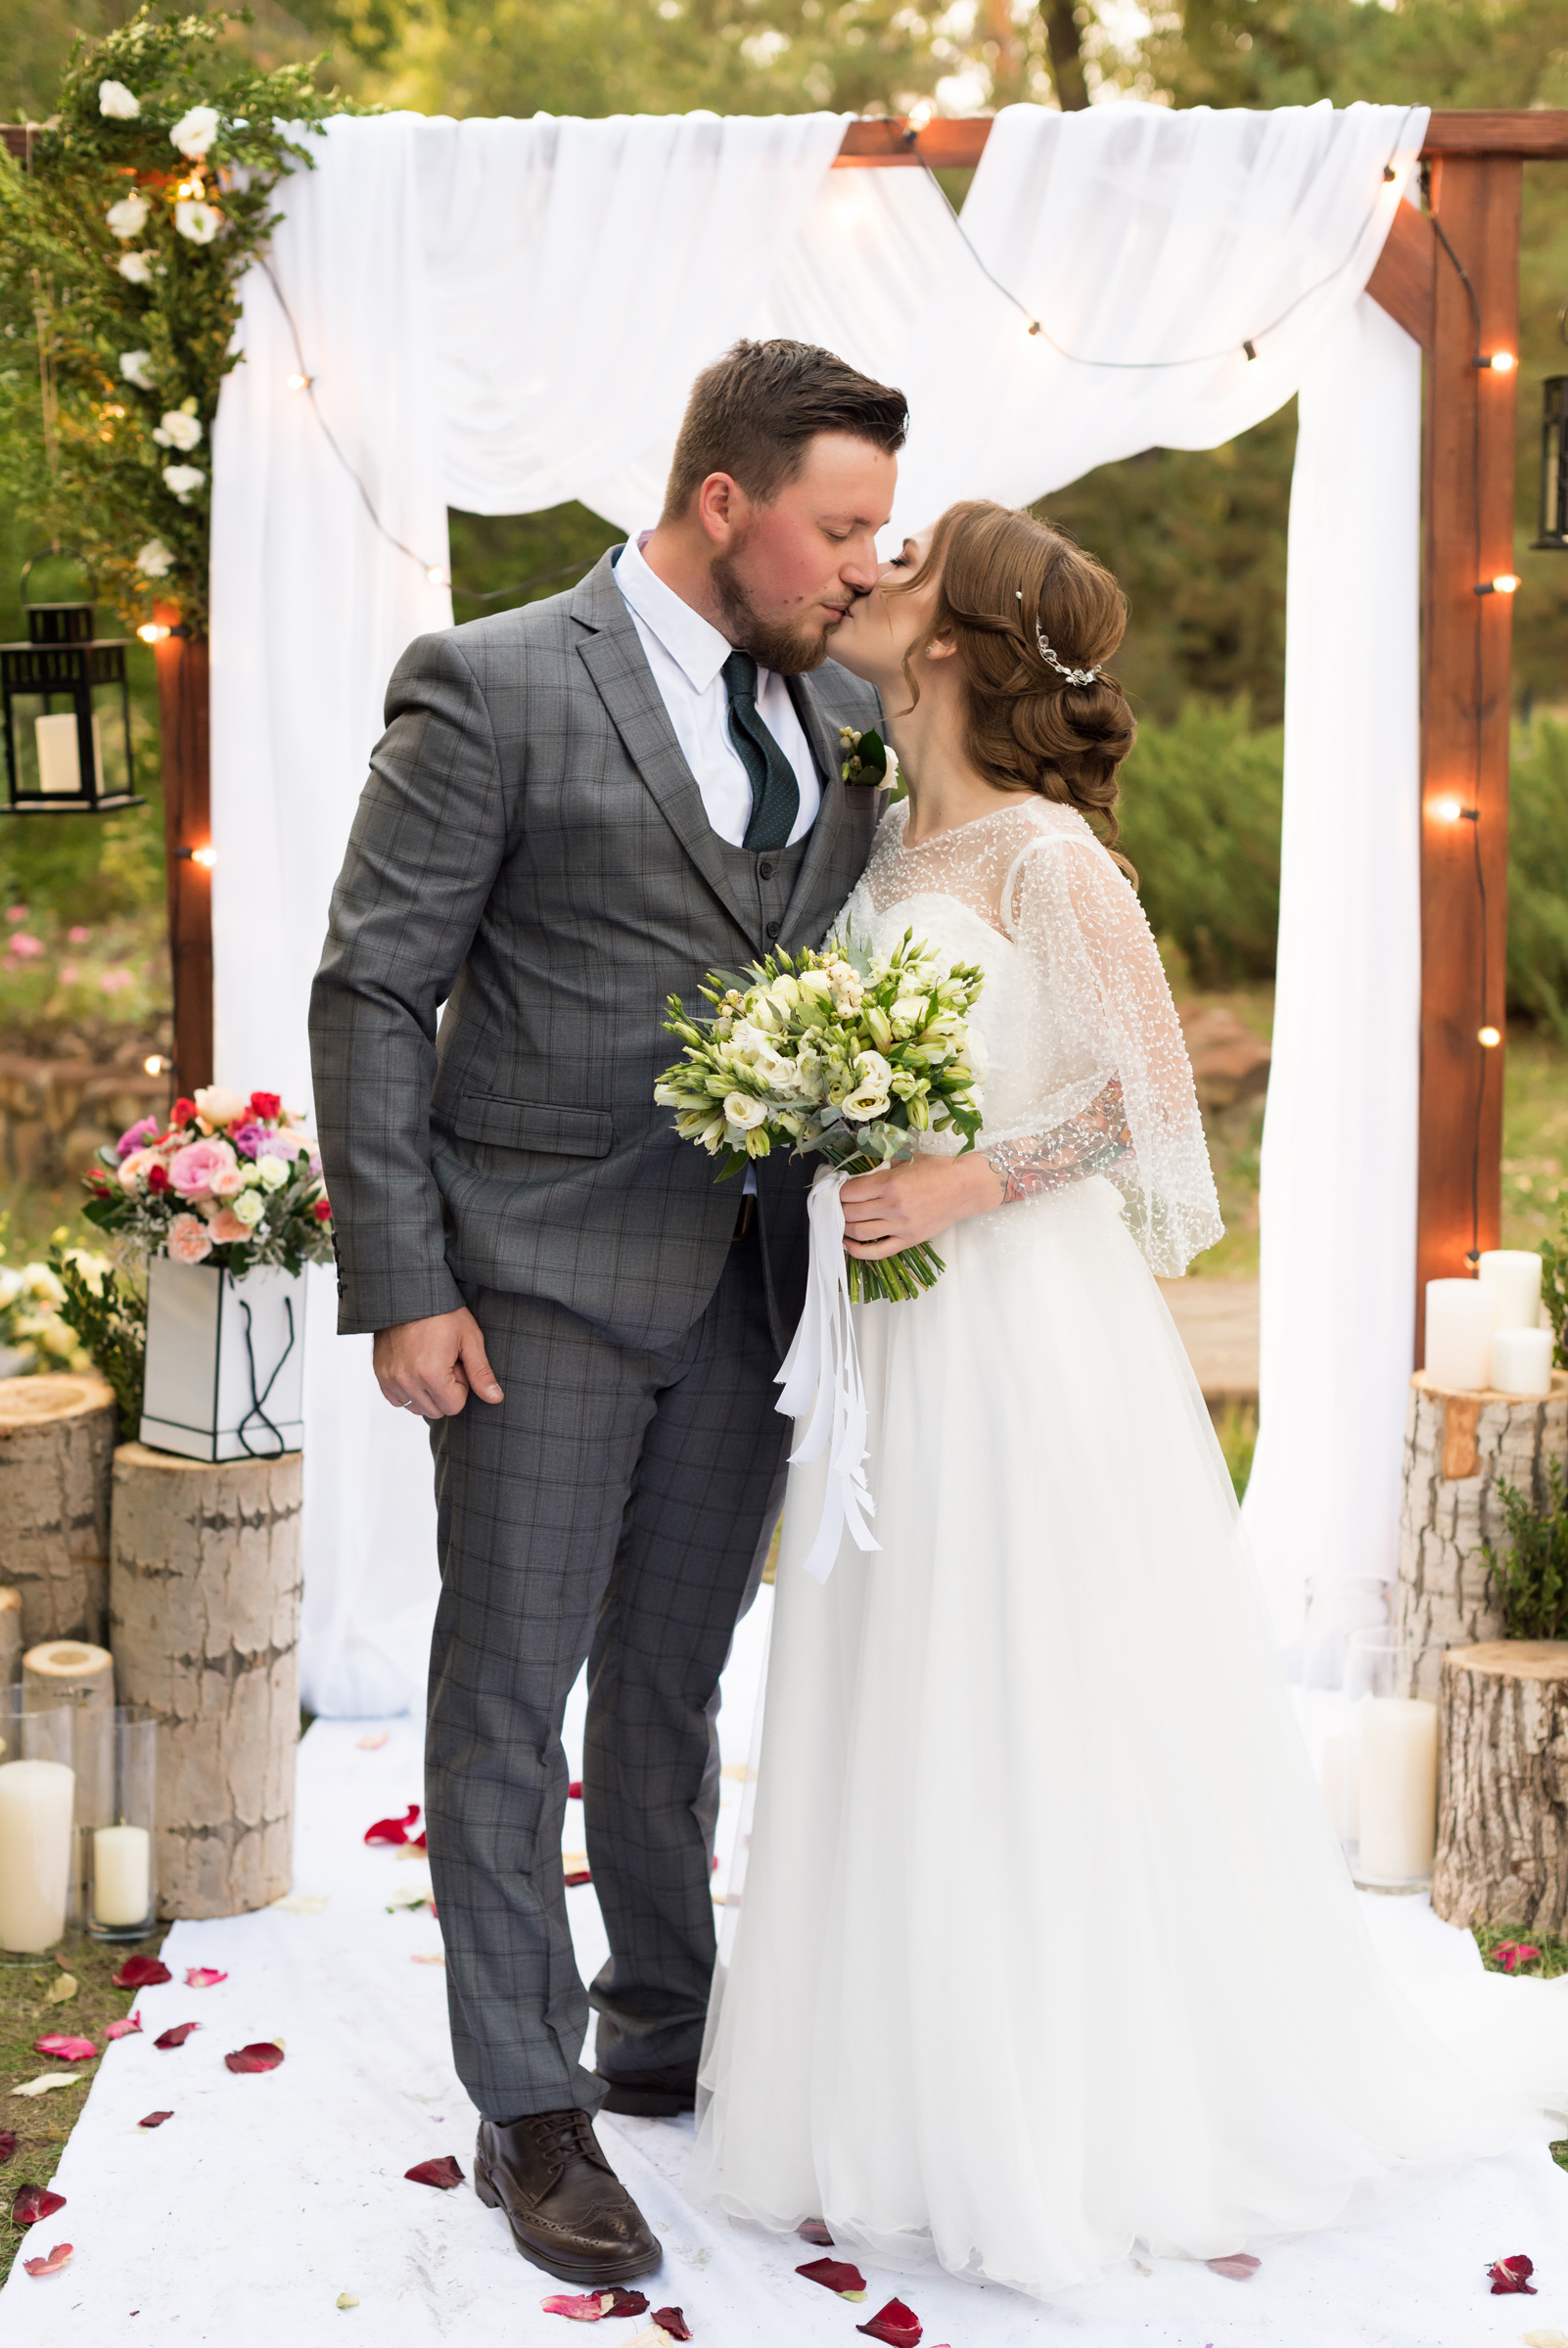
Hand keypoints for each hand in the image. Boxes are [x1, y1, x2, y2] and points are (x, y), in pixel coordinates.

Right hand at [373, 1306, 503, 1417]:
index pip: (454, 1406)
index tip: (457, 1362)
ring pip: (417, 1407)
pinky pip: (397, 1399)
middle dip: (445, 1391)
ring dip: (427, 1392)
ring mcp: (390, 1378)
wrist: (409, 1292)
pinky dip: (409, 1389)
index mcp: (431, 1373)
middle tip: (444, 1361)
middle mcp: (407, 1380)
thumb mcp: (469, 1339)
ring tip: (429, 1362)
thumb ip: (481, 1373)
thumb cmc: (442, 1311)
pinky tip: (415, 1367)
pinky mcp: (380, 1374)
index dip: (461, 1386)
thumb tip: (495, 1399)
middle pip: (436, 1410)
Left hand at [839, 1152, 1002, 1258]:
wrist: (966, 1187)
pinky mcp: (908, 1240)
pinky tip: (847, 1243)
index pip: (850, 1192)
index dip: (837, 1191)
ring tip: (839, 1221)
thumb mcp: (905, 1160)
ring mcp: (901, 1226)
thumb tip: (857, 1178)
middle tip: (834, 1205)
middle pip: (850, 1212)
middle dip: (837, 1209)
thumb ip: (880, 1169)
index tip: (834, 1189)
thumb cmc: (938, 1169)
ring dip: (843, 1227)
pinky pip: (877, 1251)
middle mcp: (893, 1207)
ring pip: (859, 1232)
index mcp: (890, 1183)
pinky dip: (857, 1250)